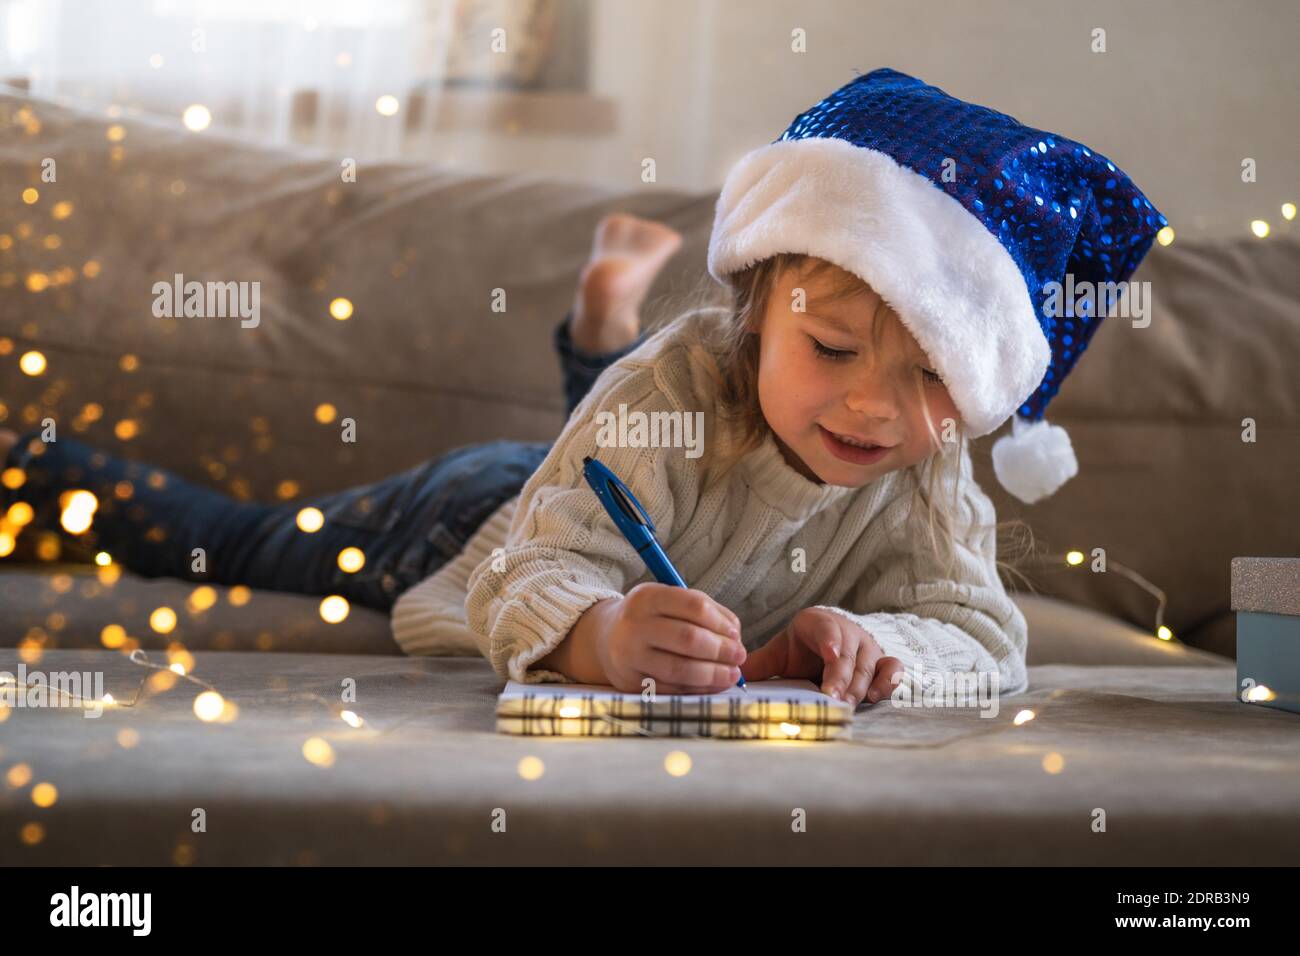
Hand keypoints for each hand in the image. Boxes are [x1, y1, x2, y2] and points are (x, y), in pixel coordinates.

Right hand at [593, 583, 745, 694]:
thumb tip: (735, 634)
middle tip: (739, 656)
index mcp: (647, 597)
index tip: (736, 634)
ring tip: (732, 674)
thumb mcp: (671, 601)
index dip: (721, 622)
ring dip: (713, 674)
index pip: (694, 606)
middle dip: (721, 650)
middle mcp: (634, 625)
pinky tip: (712, 685)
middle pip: (688, 638)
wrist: (608, 637)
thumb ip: (706, 611)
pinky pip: (671, 689)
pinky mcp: (630, 682)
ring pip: (680, 669)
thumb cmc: (652, 618)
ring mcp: (629, 656)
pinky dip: (698, 689)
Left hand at [741, 607, 903, 707]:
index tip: (831, 654)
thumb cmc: (803, 649)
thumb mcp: (782, 651)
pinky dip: (888, 681)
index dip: (830, 641)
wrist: (832, 642)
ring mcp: (868, 647)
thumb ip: (761, 664)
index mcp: (818, 624)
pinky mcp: (882, 661)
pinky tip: (876, 696)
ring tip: (846, 703)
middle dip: (840, 676)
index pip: (826, 629)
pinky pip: (892, 669)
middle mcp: (847, 632)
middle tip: (831, 696)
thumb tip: (733, 677)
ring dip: (858, 686)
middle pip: (848, 655)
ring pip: (867, 666)